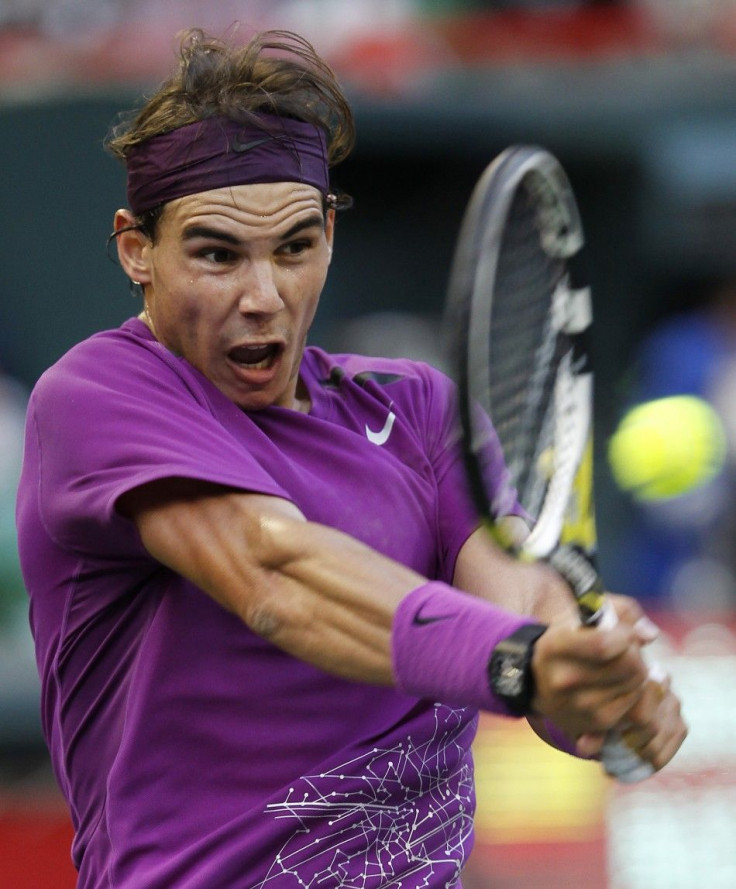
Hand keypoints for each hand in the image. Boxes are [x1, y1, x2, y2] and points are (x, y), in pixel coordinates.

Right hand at [532, 594, 687, 772]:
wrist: (539, 679)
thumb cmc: (569, 639)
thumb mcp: (584, 615)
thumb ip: (621, 612)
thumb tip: (649, 634)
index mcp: (554, 647)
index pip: (603, 645)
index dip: (624, 636)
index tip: (623, 633)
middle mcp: (564, 680)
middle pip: (628, 666)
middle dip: (636, 654)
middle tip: (627, 650)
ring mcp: (580, 706)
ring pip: (637, 687)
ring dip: (639, 674)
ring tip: (623, 667)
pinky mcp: (596, 724)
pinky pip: (637, 709)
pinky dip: (636, 694)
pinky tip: (622, 685)